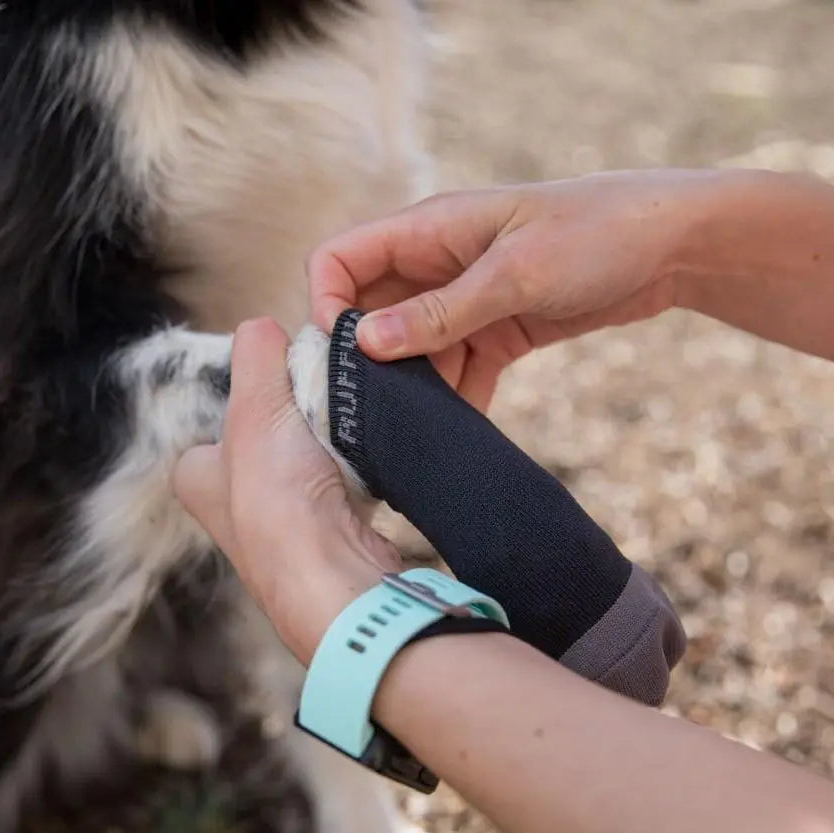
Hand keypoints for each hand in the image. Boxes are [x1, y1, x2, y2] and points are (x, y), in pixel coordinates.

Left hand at [173, 318, 400, 664]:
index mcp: (199, 482)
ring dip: (328, 448)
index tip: (272, 387)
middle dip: (292, 425)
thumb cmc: (279, 502)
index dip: (239, 405)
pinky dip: (355, 476)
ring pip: (306, 466)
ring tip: (343, 434)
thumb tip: (260, 327)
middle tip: (318, 406)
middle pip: (264, 445)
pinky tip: (365, 469)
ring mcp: (282, 531)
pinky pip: (342, 491)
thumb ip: (255, 357)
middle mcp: (233, 512)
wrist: (334, 576)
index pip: (207, 433)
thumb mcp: (256, 408)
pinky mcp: (328, 540)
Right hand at [308, 170, 709, 409]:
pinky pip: (455, 371)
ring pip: (410, 351)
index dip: (326, 305)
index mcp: (427, 230)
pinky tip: (458, 435)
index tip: (344, 356)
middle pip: (369, 314)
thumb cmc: (596, 233)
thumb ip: (440, 312)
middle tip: (374, 412)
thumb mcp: (515, 273)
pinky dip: (454, 401)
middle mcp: (434, 265)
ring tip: (418, 433)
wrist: (673, 246)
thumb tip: (366, 344)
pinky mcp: (493, 331)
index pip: (339, 260)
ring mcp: (463, 301)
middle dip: (367, 362)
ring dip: (412, 390)